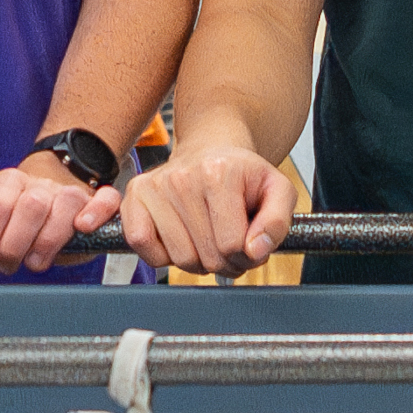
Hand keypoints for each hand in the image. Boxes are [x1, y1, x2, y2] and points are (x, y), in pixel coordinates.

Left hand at [0, 148, 121, 274]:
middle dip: (12, 245)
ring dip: (46, 242)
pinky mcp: (95, 203)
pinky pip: (104, 200)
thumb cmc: (15, 204)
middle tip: (4, 266)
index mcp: (8, 183)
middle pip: (28, 208)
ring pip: (63, 208)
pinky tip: (83, 228)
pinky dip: (96, 212)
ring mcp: (69, 193)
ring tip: (33, 263)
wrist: (52, 187)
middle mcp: (40, 186)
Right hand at [121, 138, 295, 278]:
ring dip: (197, 262)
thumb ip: (277, 223)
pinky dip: (162, 254)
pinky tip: (179, 239)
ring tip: (207, 243)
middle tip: (230, 246)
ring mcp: (154, 186)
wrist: (211, 149)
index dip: (246, 256)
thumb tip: (255, 251)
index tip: (249, 245)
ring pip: (178, 258)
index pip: (232, 246)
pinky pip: (142, 245)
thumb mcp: (277, 191)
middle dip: (224, 262)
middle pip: (206, 257)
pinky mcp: (134, 195)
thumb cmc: (242, 175)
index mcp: (219, 173)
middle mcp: (182, 178)